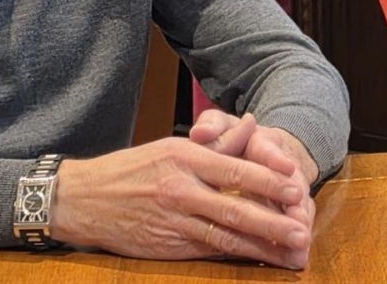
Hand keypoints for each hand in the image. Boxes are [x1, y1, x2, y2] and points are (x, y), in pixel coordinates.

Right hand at [49, 129, 310, 266]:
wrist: (83, 199)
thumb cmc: (134, 168)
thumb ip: (218, 142)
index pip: (235, 170)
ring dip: (262, 247)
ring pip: (225, 237)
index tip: (297, 187)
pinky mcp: (166, 246)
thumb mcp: (173, 146)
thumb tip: (253, 125)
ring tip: (292, 254)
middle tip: (304, 232)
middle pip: (235, 209)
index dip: (268, 180)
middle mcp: (181, 190)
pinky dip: (237, 257)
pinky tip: (260, 260)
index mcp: (185, 158)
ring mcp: (173, 222)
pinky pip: (208, 251)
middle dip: (273, 223)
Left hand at [189, 109, 317, 243]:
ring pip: (300, 206)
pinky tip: (294, 259)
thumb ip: (212, 127)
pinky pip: (298, 221)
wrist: (264, 146)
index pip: (270, 150)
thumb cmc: (234, 137)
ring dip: (300, 226)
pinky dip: (295, 240)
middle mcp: (284, 165)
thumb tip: (201, 132)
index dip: (277, 158)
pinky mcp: (295, 205)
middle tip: (298, 220)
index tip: (285, 166)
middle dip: (296, 203)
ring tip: (300, 245)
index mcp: (264, 143)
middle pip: (293, 184)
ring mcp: (292, 186)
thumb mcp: (222, 126)